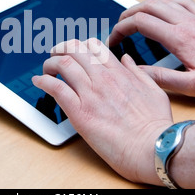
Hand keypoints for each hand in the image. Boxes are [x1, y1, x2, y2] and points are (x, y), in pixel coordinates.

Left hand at [32, 38, 172, 184]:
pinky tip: (39, 82)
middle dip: (61, 49)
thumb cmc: (155, 125)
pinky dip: (44, 82)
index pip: (94, 46)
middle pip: (74, 50)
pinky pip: (56, 88)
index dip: (80, 46)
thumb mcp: (154, 91)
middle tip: (55, 55)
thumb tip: (127, 59)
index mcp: (120, 73)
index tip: (74, 52)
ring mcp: (90, 94)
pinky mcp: (80, 112)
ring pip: (63, 64)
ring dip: (50, 64)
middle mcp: (103, 78)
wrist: (152, 148)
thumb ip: (138, 72)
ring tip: (46, 70)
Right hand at [107, 0, 194, 101]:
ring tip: (133, 20)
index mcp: (180, 39)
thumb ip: (160, 78)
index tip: (114, 40)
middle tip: (118, 29)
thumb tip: (135, 71)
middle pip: (147, 7)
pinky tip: (162, 11)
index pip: (141, 23)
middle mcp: (186, 23)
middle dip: (127, 15)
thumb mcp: (191, 87)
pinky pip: (181, 2)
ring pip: (162, 2)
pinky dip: (165, 4)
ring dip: (143, 8)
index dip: (121, 29)